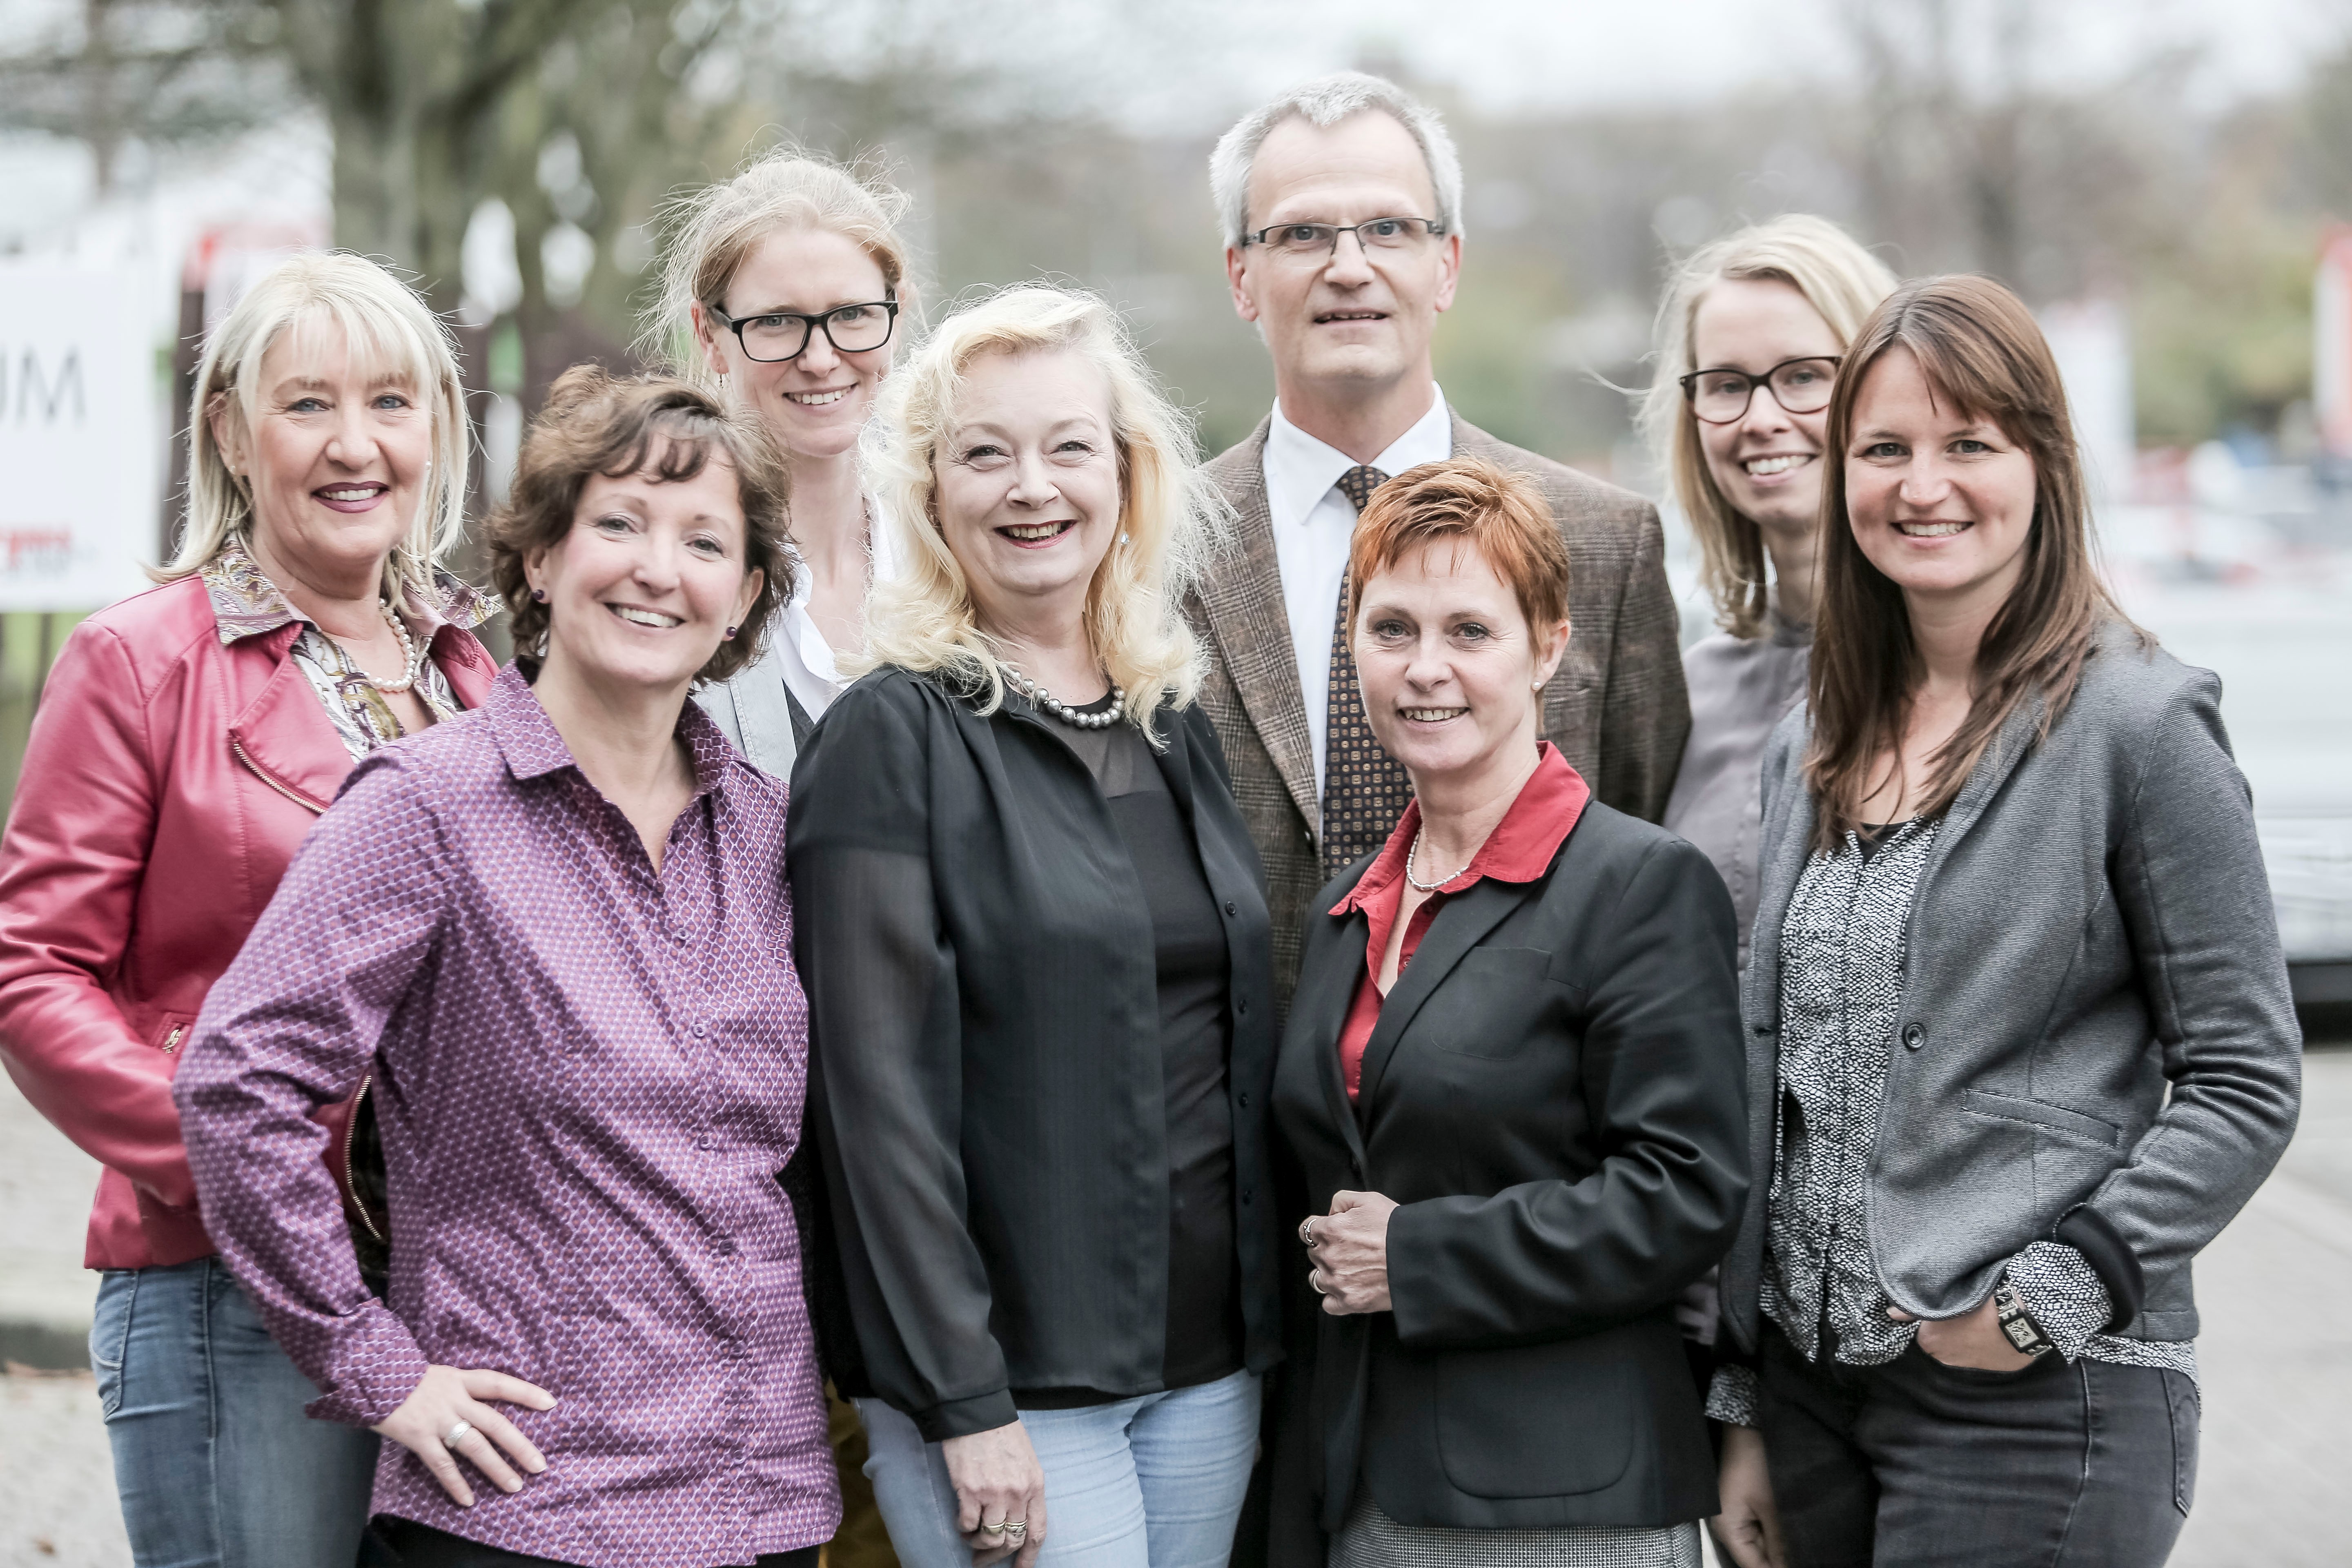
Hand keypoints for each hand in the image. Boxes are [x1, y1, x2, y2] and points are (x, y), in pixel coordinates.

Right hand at [371, 1364, 556, 1506]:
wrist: (368, 1376)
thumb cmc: (403, 1377)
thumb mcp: (437, 1375)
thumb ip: (459, 1390)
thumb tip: (477, 1408)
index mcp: (460, 1379)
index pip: (500, 1383)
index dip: (526, 1392)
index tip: (551, 1403)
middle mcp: (454, 1398)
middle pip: (495, 1422)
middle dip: (519, 1445)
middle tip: (540, 1466)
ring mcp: (437, 1419)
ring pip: (474, 1446)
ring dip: (496, 1468)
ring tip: (515, 1486)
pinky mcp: (418, 1437)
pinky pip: (441, 1464)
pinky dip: (455, 1483)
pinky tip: (468, 1499)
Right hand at [941, 1420, 1046, 1566]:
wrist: (976, 1412)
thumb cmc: (1001, 1434)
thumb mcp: (1026, 1460)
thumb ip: (1025, 1489)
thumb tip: (1016, 1518)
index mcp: (1035, 1485)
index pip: (1037, 1531)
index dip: (1029, 1557)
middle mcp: (1017, 1493)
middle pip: (1012, 1540)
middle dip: (996, 1557)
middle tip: (982, 1561)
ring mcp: (994, 1493)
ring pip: (990, 1538)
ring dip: (978, 1544)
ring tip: (970, 1539)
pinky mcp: (969, 1490)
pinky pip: (966, 1525)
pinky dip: (963, 1529)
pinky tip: (960, 1522)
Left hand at [1303, 1190, 1397, 1315]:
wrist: (1419, 1256)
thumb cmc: (1397, 1227)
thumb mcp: (1369, 1199)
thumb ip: (1341, 1200)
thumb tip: (1331, 1213)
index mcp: (1329, 1230)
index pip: (1306, 1230)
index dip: (1320, 1229)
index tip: (1331, 1232)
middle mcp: (1328, 1256)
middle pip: (1313, 1254)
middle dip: (1327, 1250)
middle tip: (1350, 1249)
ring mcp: (1337, 1281)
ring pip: (1318, 1279)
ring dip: (1329, 1274)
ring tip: (1350, 1270)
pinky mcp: (1349, 1302)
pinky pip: (1328, 1304)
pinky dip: (1335, 1298)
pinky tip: (1348, 1289)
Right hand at [1708, 1424, 1785, 1567]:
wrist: (1742, 1439)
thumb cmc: (1753, 1471)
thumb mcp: (1769, 1507)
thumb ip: (1777, 1542)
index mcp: (1728, 1532)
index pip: (1752, 1565)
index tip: (1794, 1567)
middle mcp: (1726, 1531)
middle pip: (1753, 1557)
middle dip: (1776, 1560)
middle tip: (1801, 1558)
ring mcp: (1731, 1522)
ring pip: (1756, 1545)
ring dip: (1775, 1548)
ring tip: (1798, 1550)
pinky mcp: (1738, 1513)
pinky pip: (1755, 1532)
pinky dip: (1770, 1535)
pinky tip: (1788, 1537)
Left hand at [1890, 1296, 2037, 1371]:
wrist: (2019, 1318)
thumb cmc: (1979, 1303)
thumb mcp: (1945, 1299)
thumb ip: (1912, 1309)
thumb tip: (1891, 1314)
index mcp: (1928, 1343)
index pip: (1919, 1337)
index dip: (1926, 1326)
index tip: (1936, 1318)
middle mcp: (1944, 1361)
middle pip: (1937, 1349)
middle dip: (1943, 1338)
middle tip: (1955, 1321)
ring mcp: (1967, 1369)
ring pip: (1959, 1356)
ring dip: (1963, 1346)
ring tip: (1974, 1329)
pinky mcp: (1991, 1373)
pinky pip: (1981, 1361)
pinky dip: (1982, 1351)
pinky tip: (1988, 1339)